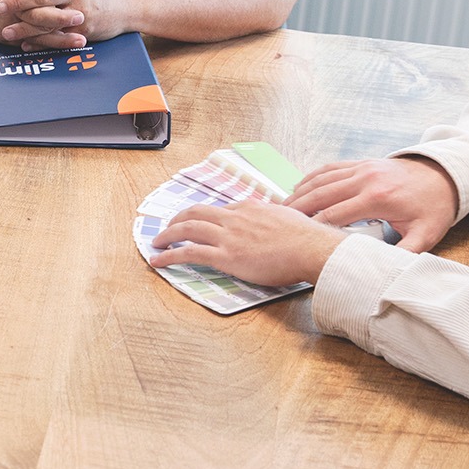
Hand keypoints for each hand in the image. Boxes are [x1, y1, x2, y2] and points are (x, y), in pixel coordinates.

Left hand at [151, 198, 346, 288]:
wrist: (311, 247)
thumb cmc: (307, 238)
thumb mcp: (288, 217)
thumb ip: (274, 217)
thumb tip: (276, 217)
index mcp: (249, 208)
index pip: (219, 210)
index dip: (204, 216)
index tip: (196, 222)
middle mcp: (234, 217)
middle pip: (196, 213)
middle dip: (178, 219)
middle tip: (168, 228)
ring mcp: (228, 236)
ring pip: (188, 229)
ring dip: (168, 235)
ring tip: (157, 242)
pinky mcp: (226, 256)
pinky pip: (189, 253)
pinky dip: (169, 256)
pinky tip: (158, 260)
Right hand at [283, 155, 459, 252]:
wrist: (444, 176)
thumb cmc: (433, 207)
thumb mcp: (425, 234)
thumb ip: (405, 253)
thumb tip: (386, 272)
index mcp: (377, 198)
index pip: (335, 214)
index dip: (314, 226)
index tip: (298, 238)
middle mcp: (365, 179)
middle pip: (321, 194)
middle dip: (298, 208)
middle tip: (278, 221)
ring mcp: (362, 167)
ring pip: (321, 179)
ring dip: (300, 191)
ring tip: (281, 206)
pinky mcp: (361, 162)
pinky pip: (329, 168)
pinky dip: (311, 177)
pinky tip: (299, 186)